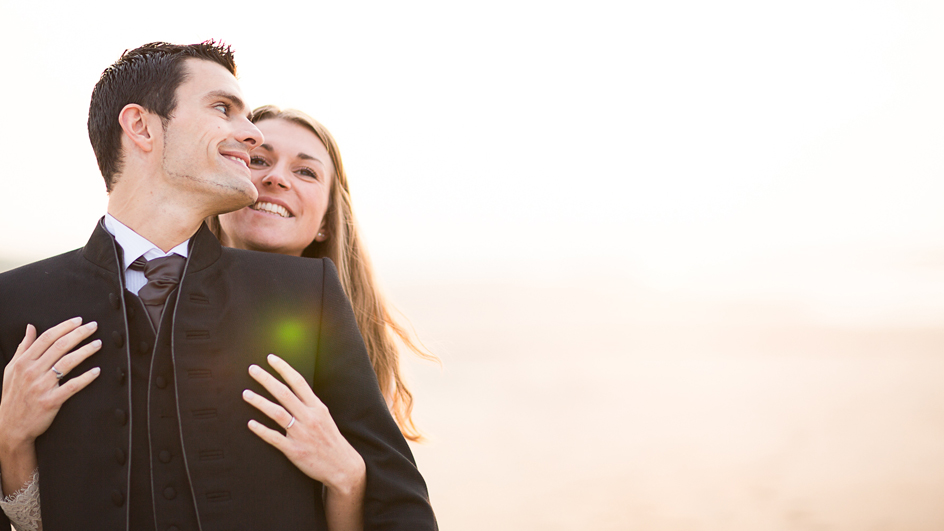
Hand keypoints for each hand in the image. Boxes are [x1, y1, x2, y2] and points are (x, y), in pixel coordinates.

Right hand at [0, 318, 101, 445]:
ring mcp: (42, 386)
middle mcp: (32, 372)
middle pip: (60, 346)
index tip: (78, 320)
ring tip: (98, 344)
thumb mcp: (11, 369)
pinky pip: (72, 386)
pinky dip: (86, 378)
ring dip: (86, 351)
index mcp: (23, 362)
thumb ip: (23, 347)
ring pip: (67, 363)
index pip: (47, 338)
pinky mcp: (51, 401)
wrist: (10, 426)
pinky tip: (96, 371)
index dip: (64, 327)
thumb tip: (30, 328)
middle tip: (93, 326)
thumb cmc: (12, 396)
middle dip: (79, 334)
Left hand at [243, 354, 365, 495]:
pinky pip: (274, 438)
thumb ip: (308, 404)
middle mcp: (309, 418)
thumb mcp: (324, 417)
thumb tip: (292, 390)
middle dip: (267, 380)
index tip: (271, 359)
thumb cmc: (331, 440)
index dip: (284, 369)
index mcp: (317, 407)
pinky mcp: (294, 451)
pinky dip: (261, 430)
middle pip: (284, 394)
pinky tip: (250, 423)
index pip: (299, 382)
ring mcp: (301, 434)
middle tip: (252, 369)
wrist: (343, 466)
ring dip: (260, 402)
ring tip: (246, 393)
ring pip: (277, 413)